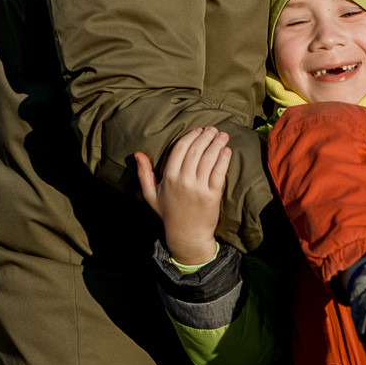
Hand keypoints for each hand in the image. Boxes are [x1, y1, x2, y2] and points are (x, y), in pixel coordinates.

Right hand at [133, 126, 230, 264]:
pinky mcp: (212, 196)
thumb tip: (138, 154)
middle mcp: (183, 181)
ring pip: (209, 159)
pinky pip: (219, 172)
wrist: (187, 235)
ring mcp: (198, 188)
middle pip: (196, 150)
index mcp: (168, 177)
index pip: (180, 148)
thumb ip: (144, 174)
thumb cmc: (169, 213)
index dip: (190, 136)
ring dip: (216, 144)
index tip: (198, 130)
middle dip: (206, 136)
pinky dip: (224, 159)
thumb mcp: (150, 195)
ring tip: (222, 135)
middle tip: (213, 129)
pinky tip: (227, 150)